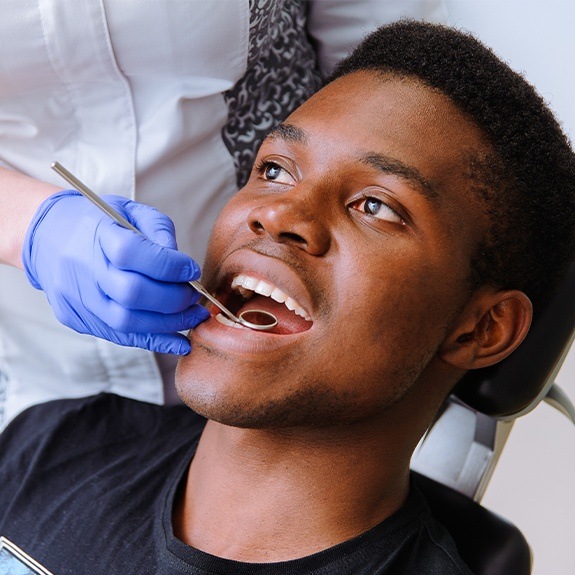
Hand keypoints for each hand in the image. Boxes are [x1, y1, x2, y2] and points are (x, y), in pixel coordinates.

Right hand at [22, 190, 209, 353]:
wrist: (46, 236)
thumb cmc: (98, 221)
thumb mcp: (130, 211)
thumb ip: (159, 231)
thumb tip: (183, 266)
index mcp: (95, 233)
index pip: (132, 253)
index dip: (170, 266)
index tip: (192, 270)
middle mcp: (81, 268)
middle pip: (131, 293)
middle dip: (174, 299)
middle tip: (194, 297)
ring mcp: (76, 297)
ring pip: (127, 323)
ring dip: (169, 325)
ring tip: (193, 317)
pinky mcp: (76, 318)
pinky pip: (119, 337)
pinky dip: (154, 341)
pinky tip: (178, 342)